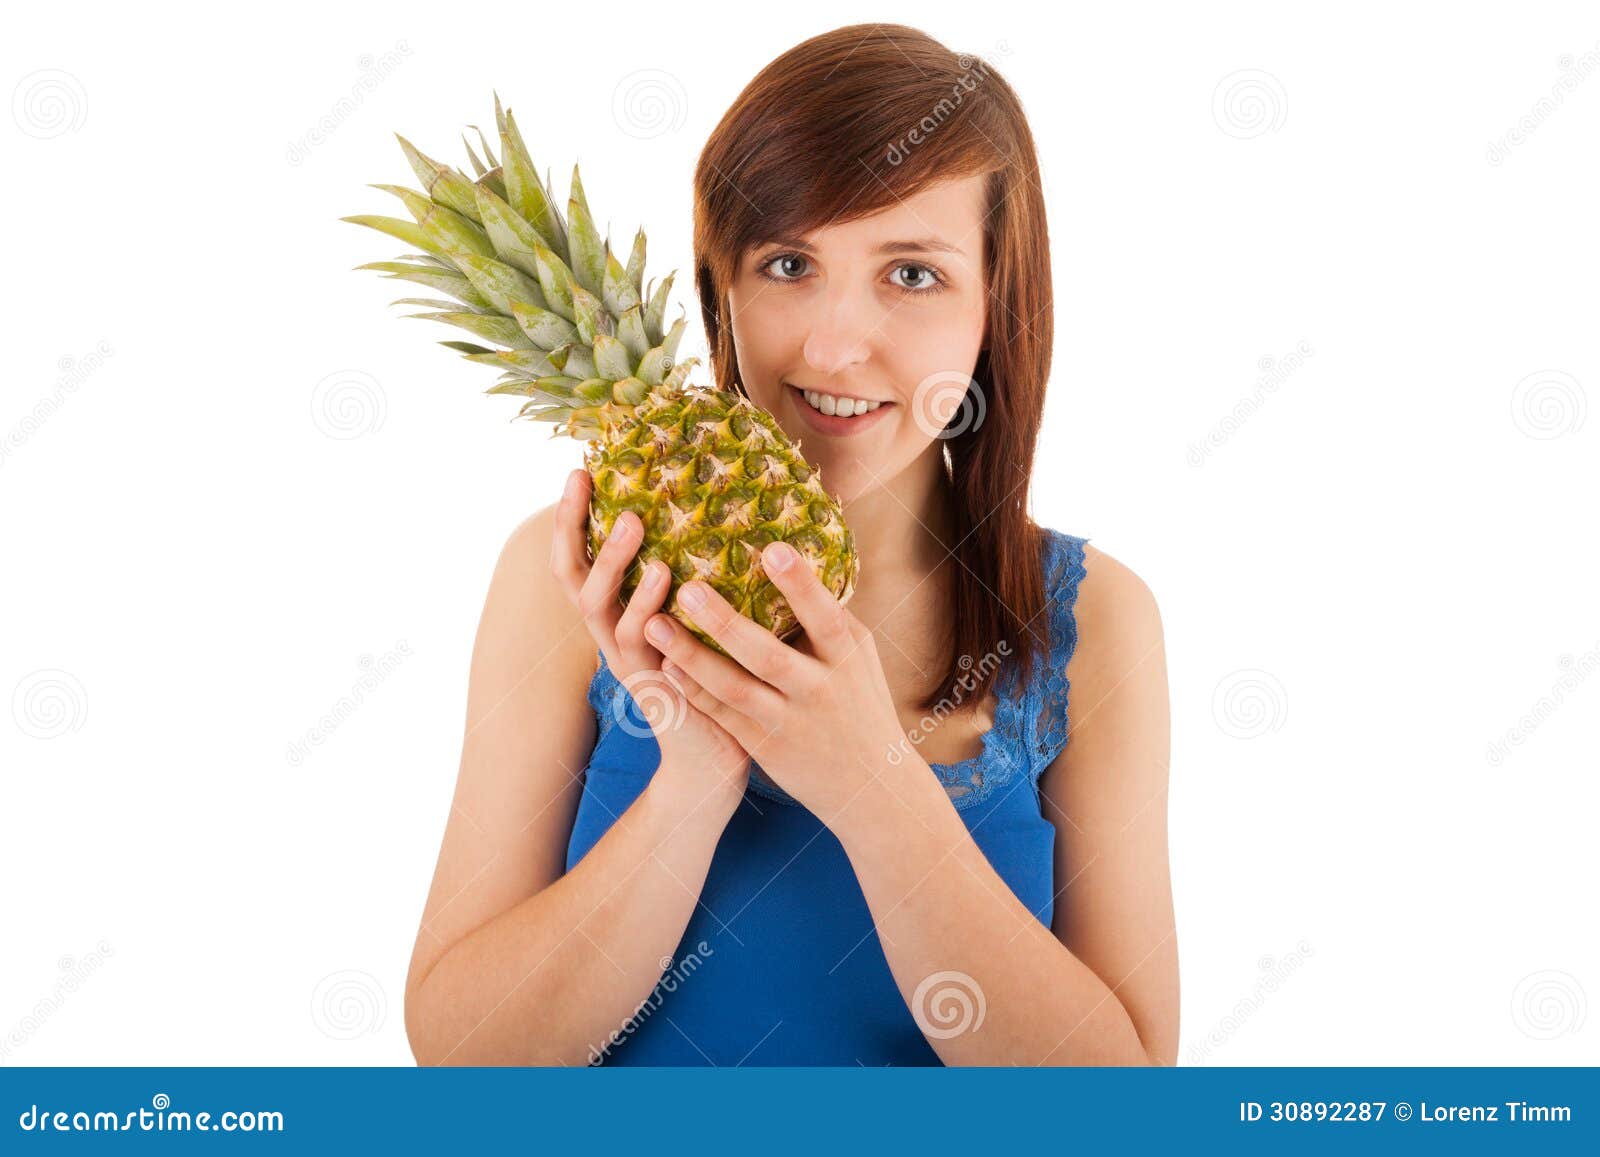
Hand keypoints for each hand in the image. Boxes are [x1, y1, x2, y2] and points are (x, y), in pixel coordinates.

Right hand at [550, 469, 749, 805]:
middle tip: (584, 482)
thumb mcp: (694, 620)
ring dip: (612, 562)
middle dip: (573, 527)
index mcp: (617, 615)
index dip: (571, 518)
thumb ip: (692, 576)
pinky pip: (640, 644)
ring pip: (599, 608)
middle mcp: (610, 635)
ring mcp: (626, 662)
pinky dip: (647, 608)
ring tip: (634, 524)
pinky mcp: (651, 687)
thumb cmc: (713, 678)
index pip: (578, 558)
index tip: (578, 469)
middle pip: (572, 576)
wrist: (715, 758)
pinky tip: (666, 576)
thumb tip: (720, 511)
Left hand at [642, 538, 917, 824]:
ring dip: (691, 656)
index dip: (801, 585)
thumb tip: (801, 562)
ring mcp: (787, 720)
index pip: (826, 617)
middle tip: (688, 588)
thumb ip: (831, 619)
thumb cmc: (861, 705)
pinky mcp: (762, 744)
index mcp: (847, 658)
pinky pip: (721, 713)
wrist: (871, 784)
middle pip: (767, 655)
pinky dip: (692, 690)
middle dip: (725, 622)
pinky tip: (662, 665)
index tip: (773, 548)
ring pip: (733, 688)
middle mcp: (817, 688)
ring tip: (653, 624)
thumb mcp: (859, 659)